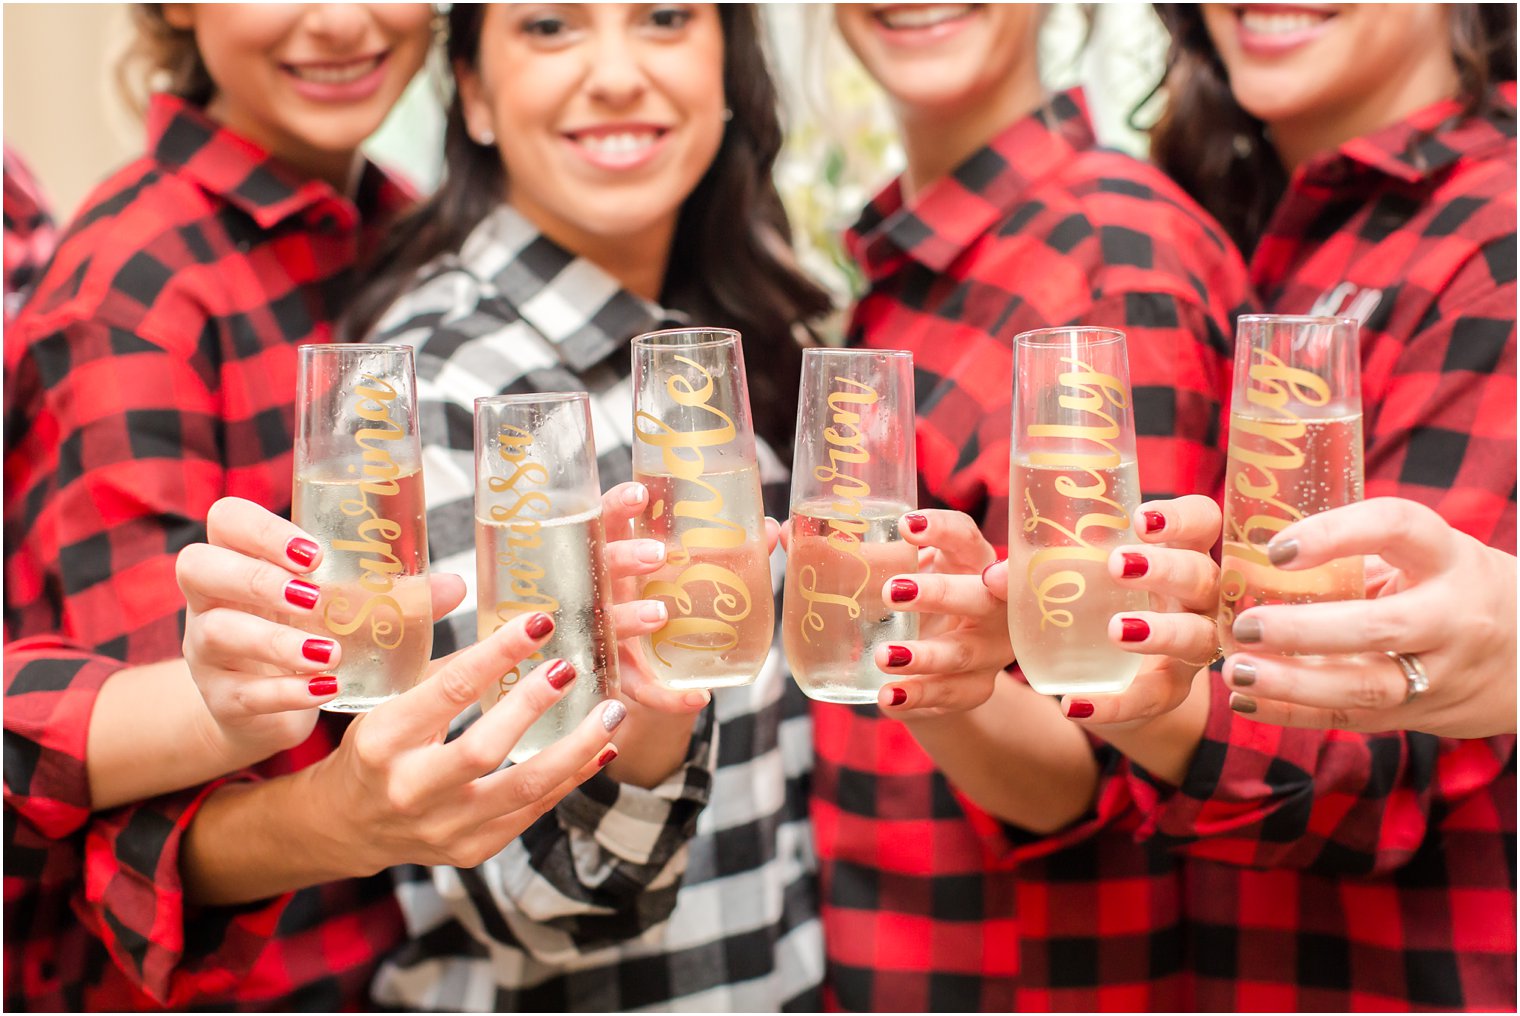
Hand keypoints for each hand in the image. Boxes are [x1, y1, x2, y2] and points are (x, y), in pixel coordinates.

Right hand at [176, 497, 465, 768]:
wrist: (263, 708)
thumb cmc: (303, 634)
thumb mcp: (338, 608)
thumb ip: (389, 594)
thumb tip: (453, 585)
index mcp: (240, 558)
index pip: (226, 520)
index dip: (260, 528)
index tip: (314, 553)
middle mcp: (211, 599)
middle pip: (199, 567)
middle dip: (259, 579)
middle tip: (315, 599)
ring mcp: (207, 651)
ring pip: (216, 632)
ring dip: (277, 642)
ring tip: (330, 652)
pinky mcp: (221, 698)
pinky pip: (241, 692)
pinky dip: (285, 691)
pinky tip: (324, 690)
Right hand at [302, 609, 624, 872]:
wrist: (351, 825)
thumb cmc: (375, 750)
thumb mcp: (388, 702)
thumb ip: (441, 666)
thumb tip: (497, 615)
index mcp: (383, 741)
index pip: (447, 691)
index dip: (497, 655)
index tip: (538, 624)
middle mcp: (410, 790)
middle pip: (484, 750)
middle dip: (532, 706)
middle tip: (571, 667)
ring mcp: (444, 828)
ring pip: (523, 790)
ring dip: (576, 750)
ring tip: (612, 714)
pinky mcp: (472, 850)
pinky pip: (533, 811)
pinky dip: (572, 778)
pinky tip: (602, 750)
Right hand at [600, 480, 709, 716]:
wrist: (646, 676)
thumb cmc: (659, 603)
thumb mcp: (683, 576)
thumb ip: (724, 552)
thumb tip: (769, 528)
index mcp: (616, 559)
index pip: (607, 523)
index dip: (618, 506)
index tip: (641, 494)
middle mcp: (604, 593)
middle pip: (599, 569)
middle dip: (624, 558)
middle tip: (658, 554)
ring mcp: (607, 637)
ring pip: (608, 626)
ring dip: (631, 618)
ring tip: (661, 613)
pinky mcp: (621, 680)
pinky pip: (640, 689)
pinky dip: (668, 695)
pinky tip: (698, 696)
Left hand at [866, 509, 1007, 715]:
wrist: (947, 668)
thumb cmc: (921, 605)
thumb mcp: (899, 576)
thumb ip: (854, 556)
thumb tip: (787, 532)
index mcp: (971, 562)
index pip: (965, 537)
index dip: (942, 530)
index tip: (906, 526)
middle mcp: (992, 606)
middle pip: (981, 596)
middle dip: (940, 592)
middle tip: (891, 592)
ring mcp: (988, 651)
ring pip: (962, 653)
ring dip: (922, 655)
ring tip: (881, 656)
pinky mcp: (975, 688)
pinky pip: (950, 695)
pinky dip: (919, 697)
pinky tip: (889, 696)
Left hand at [1040, 494, 1222, 730]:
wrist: (1117, 680)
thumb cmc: (1102, 606)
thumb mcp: (1082, 582)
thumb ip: (1042, 573)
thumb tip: (993, 576)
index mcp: (1178, 555)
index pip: (1203, 523)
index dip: (1183, 517)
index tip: (1141, 519)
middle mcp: (1196, 599)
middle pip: (1202, 576)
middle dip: (1165, 568)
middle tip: (1117, 565)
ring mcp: (1191, 646)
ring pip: (1196, 636)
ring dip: (1160, 631)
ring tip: (1116, 630)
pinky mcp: (1172, 691)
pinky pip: (1153, 698)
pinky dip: (1115, 703)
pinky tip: (1077, 704)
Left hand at [1219, 497, 1516, 737]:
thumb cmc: (1455, 587)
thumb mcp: (1429, 556)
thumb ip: (1362, 553)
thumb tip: (1257, 551)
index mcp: (1448, 557)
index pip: (1396, 528)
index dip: (1335, 534)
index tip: (1277, 548)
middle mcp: (1454, 615)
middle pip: (1377, 627)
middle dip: (1303, 630)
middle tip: (1246, 625)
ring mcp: (1443, 672)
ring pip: (1364, 685)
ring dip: (1292, 683)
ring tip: (1237, 671)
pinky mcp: (1423, 713)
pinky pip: (1353, 718)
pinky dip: (1294, 714)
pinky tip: (1247, 702)